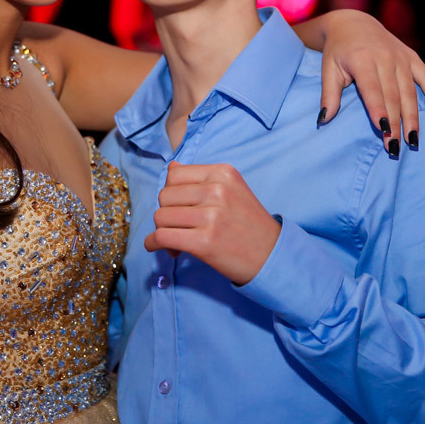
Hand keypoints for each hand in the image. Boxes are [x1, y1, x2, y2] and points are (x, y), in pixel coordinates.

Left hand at [144, 162, 280, 285]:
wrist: (272, 255)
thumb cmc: (249, 224)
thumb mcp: (232, 190)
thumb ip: (201, 180)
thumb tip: (171, 168)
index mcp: (222, 173)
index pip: (174, 174)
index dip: (171, 192)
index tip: (179, 208)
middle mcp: (217, 190)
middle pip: (165, 195)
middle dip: (165, 212)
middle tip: (177, 228)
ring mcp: (211, 215)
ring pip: (160, 216)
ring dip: (161, 230)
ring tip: (175, 241)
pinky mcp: (204, 241)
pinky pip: (162, 237)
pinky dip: (152, 243)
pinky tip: (156, 247)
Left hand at [316, 9, 424, 152]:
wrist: (354, 23)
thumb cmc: (338, 51)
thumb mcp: (328, 69)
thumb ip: (329, 95)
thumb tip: (324, 120)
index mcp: (362, 59)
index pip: (372, 89)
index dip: (378, 110)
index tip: (383, 131)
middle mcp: (384, 57)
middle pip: (393, 95)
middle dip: (395, 123)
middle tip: (395, 147)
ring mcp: (400, 57)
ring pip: (409, 91)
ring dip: (413, 117)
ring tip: (413, 140)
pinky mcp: (411, 57)